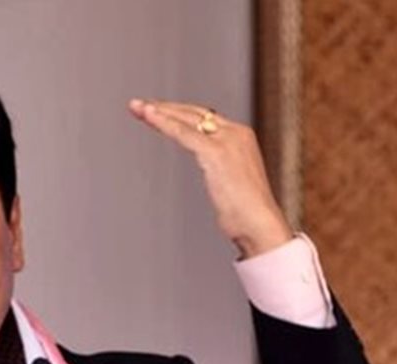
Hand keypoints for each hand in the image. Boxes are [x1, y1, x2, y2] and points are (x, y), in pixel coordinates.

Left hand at [128, 99, 292, 257]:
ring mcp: (226, 140)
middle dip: (165, 108)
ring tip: (137, 107)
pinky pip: (183, 133)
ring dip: (158, 112)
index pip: (206, 117)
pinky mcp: (215, 152)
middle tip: (141, 106)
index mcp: (241, 137)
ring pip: (185, 119)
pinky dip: (163, 123)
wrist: (259, 224)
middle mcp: (235, 133)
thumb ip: (222, 171)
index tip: (161, 112)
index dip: (180, 114)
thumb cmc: (247, 214)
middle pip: (194, 113)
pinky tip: (148, 116)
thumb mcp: (234, 183)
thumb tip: (213, 175)